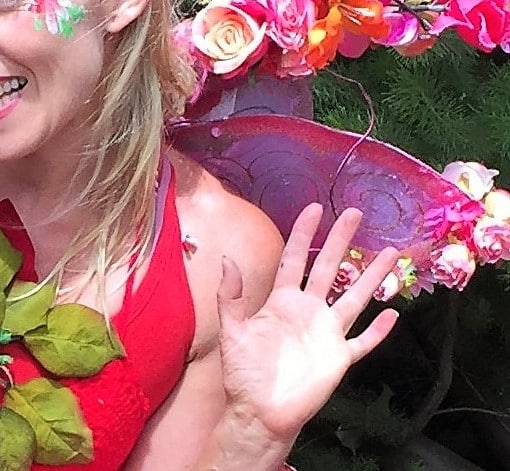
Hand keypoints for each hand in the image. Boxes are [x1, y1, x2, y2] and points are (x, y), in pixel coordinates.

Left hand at [217, 202, 398, 445]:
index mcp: (282, 301)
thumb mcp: (232, 331)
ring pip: (354, 298)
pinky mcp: (338, 359)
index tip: (315, 208)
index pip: (295, 259)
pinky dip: (378, 331)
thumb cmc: (243, 373)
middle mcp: (308, 310)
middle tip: (355, 214)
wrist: (259, 413)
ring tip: (390, 252)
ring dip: (372, 276)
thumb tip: (227, 259)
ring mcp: (326, 333)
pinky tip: (394, 314)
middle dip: (341, 240)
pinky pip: (363, 342)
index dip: (304, 233)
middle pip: (329, 268)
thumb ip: (231, 296)